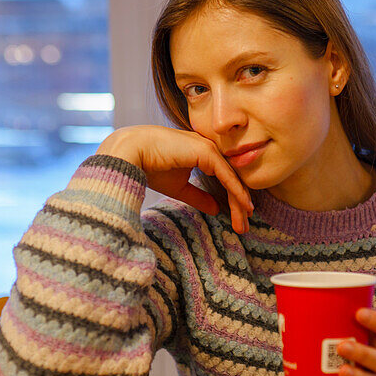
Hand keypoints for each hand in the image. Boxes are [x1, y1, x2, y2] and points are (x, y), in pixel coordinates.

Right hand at [96, 125, 253, 233]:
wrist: (131, 153)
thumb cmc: (149, 167)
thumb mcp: (179, 188)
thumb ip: (199, 197)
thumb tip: (217, 209)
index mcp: (203, 153)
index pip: (224, 178)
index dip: (233, 200)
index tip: (238, 220)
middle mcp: (210, 148)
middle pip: (232, 179)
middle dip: (239, 204)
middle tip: (244, 227)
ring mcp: (210, 148)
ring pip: (232, 179)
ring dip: (239, 202)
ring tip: (244, 223)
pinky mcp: (207, 151)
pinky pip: (227, 175)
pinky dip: (236, 192)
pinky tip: (243, 207)